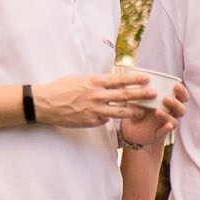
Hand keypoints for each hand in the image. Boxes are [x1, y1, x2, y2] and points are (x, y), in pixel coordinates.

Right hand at [34, 69, 153, 127]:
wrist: (45, 104)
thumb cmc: (61, 88)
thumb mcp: (78, 79)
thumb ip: (95, 81)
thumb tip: (108, 80)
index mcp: (94, 82)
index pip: (120, 79)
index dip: (135, 79)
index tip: (147, 78)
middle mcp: (97, 95)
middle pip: (124, 95)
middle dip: (141, 94)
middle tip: (154, 94)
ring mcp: (95, 109)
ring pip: (120, 111)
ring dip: (134, 111)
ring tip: (144, 111)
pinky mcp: (91, 121)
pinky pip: (106, 119)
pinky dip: (112, 118)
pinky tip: (118, 118)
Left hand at [117, 82, 187, 148]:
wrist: (133, 125)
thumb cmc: (140, 106)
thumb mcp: (141, 96)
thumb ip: (144, 88)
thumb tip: (139, 74)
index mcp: (171, 101)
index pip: (183, 96)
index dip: (182, 92)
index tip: (175, 86)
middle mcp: (172, 113)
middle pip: (181, 109)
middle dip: (175, 103)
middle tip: (166, 98)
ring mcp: (167, 123)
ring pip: (174, 121)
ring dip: (168, 115)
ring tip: (158, 111)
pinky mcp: (160, 133)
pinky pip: (166, 131)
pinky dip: (167, 128)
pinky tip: (166, 125)